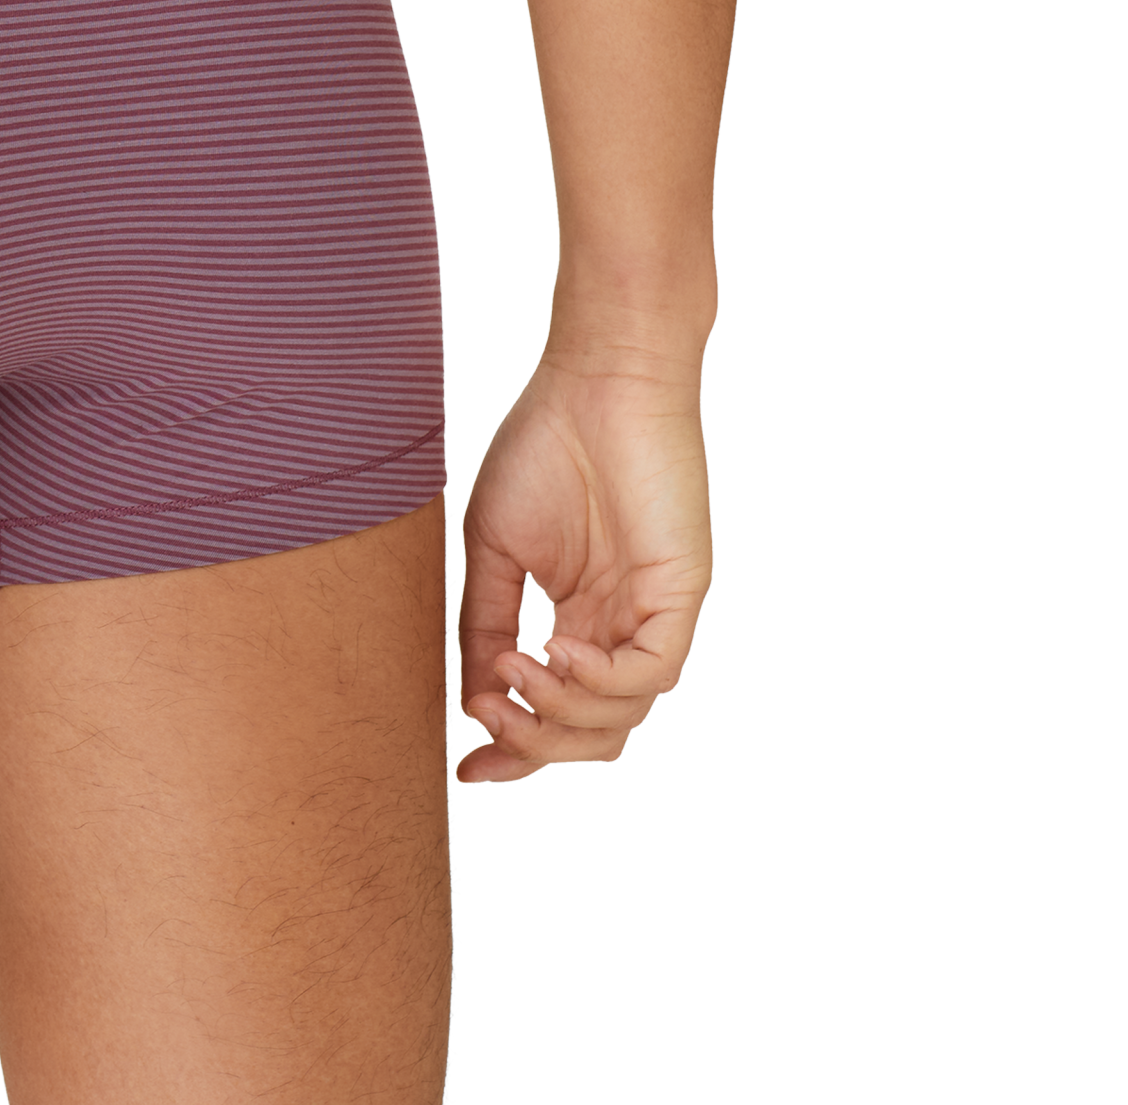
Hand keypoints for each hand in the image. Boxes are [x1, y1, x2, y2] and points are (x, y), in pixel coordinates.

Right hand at [454, 353, 711, 782]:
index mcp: (582, 617)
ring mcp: (655, 616)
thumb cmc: (544, 446)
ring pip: (623, 717)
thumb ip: (483, 621)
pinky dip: (601, 682)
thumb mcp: (493, 546)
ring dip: (562, 713)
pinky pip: (651, 672)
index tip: (469, 769)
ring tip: (515, 673)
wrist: (594, 381)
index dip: (517, 751)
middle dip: (537, 745)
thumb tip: (472, 695)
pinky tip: (554, 654)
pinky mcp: (682, 597)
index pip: (558, 713)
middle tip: (488, 722)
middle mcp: (622, 628)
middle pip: (594, 734)